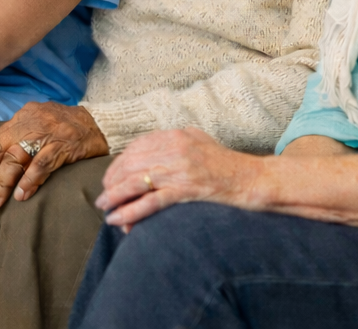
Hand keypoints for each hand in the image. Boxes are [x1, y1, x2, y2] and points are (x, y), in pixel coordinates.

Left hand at [0, 102, 108, 208]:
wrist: (100, 122)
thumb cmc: (67, 127)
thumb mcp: (40, 122)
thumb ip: (21, 135)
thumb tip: (1, 161)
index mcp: (23, 117)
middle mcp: (32, 123)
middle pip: (4, 151)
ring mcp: (47, 134)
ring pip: (17, 158)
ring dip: (6, 183)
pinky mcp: (64, 145)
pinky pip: (41, 164)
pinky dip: (30, 180)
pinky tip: (23, 195)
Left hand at [94, 128, 261, 228]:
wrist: (255, 179)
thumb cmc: (227, 163)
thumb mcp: (198, 139)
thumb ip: (174, 139)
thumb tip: (149, 149)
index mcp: (173, 135)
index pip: (134, 149)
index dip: (118, 166)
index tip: (110, 179)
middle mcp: (173, 148)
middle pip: (130, 166)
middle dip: (112, 184)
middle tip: (103, 198)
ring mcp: (179, 169)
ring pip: (135, 183)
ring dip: (115, 198)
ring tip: (105, 210)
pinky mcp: (187, 189)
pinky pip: (151, 202)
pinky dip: (131, 212)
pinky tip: (119, 221)